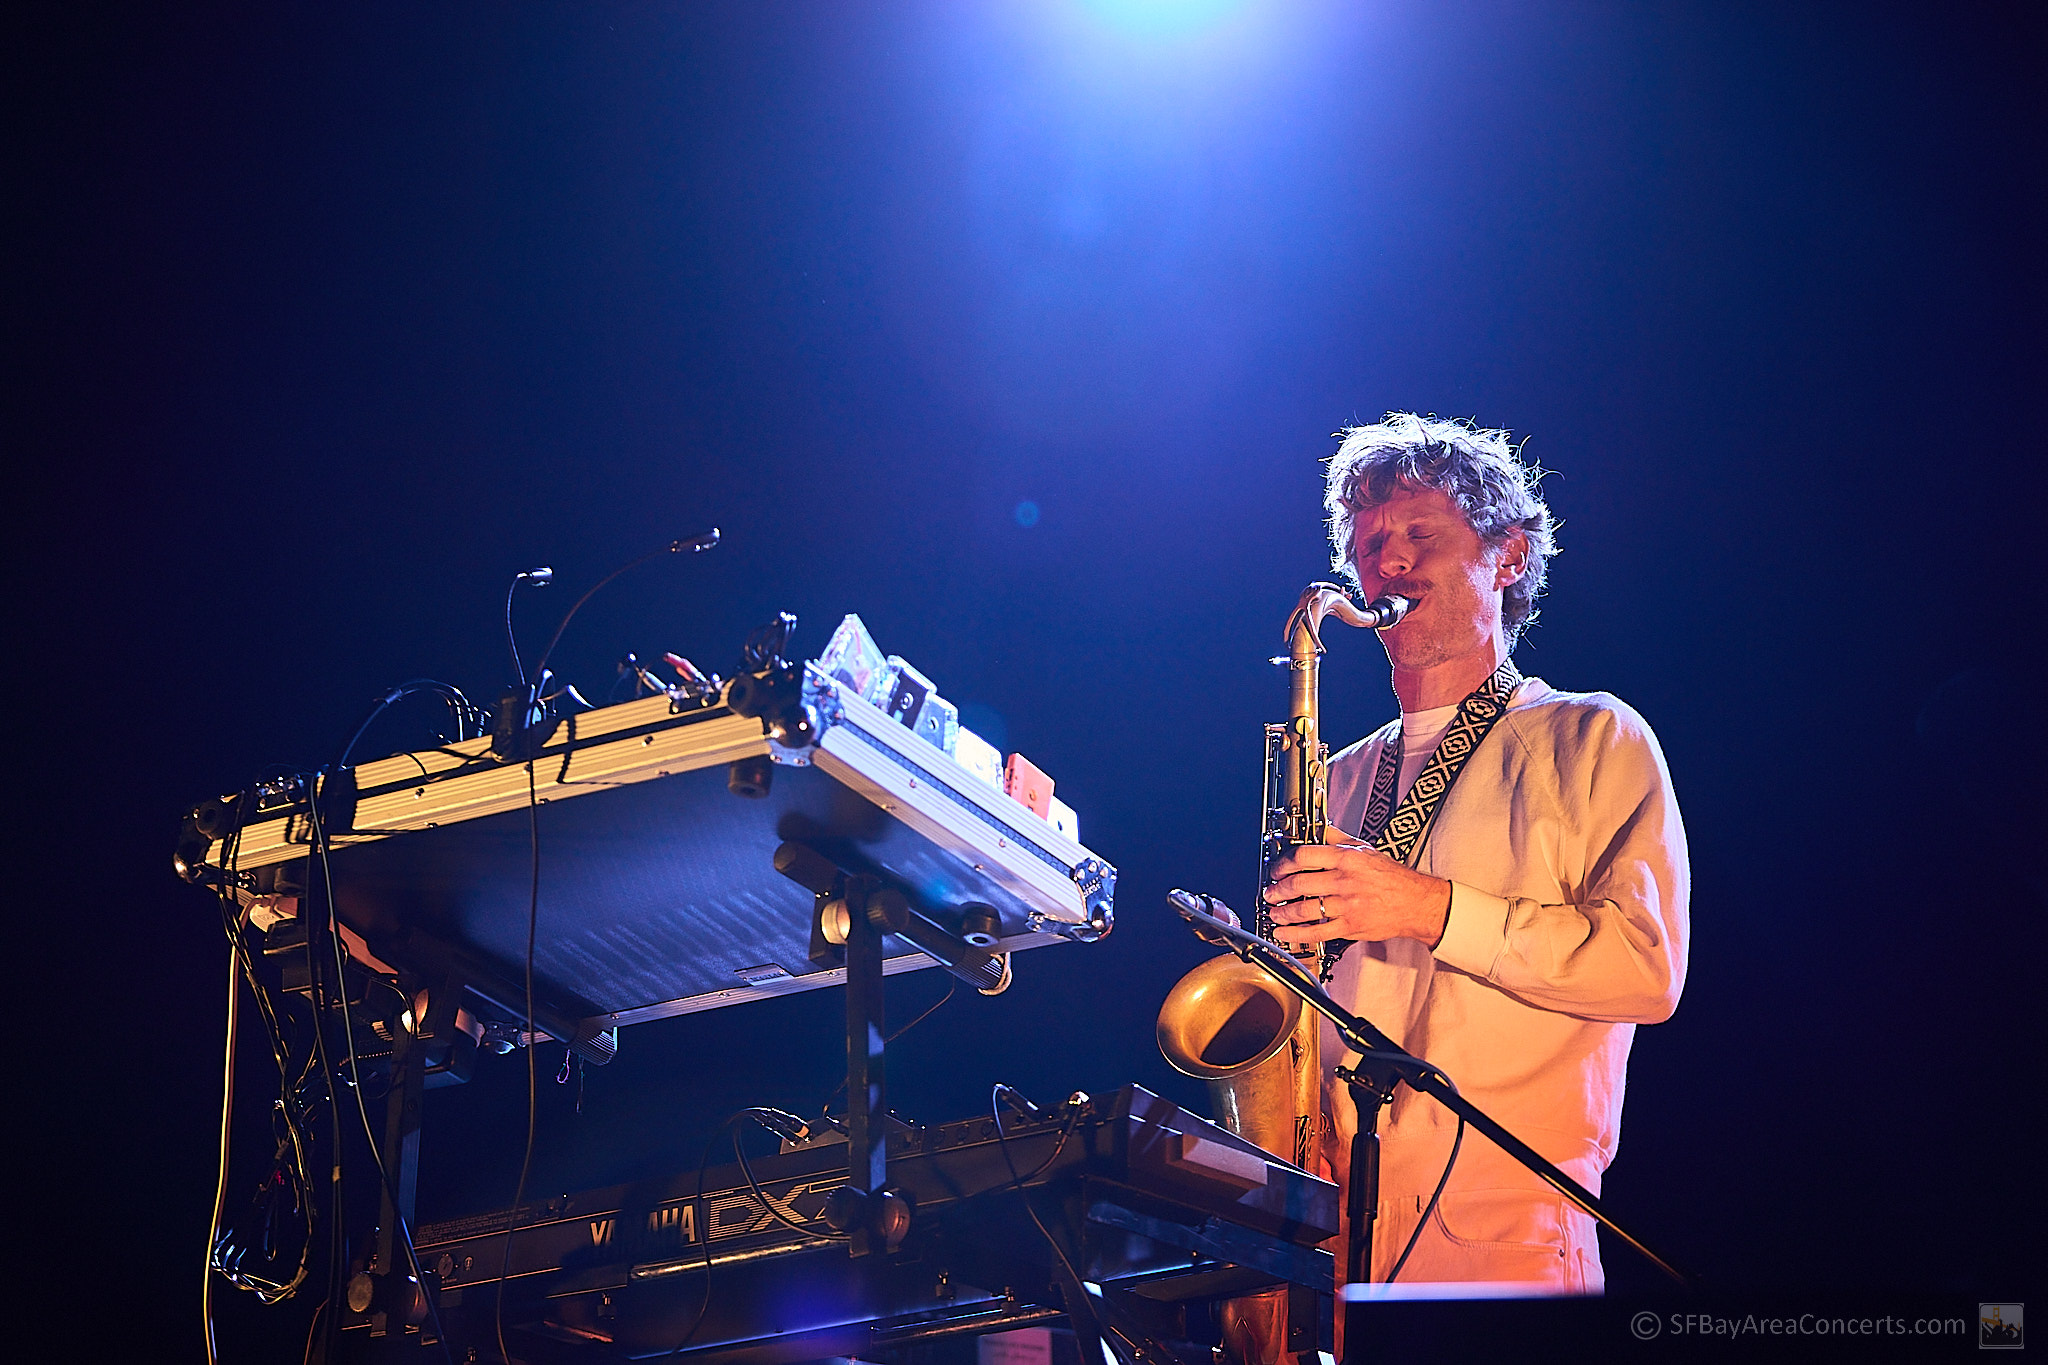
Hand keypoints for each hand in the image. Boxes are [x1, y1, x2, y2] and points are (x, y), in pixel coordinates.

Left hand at [1262, 829, 1452, 949]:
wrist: (1417, 903)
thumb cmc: (1393, 877)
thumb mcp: (1366, 849)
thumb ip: (1339, 838)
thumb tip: (1320, 826)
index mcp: (1347, 859)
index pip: (1304, 856)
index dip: (1283, 863)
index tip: (1276, 868)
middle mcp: (1344, 881)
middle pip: (1299, 883)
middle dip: (1277, 889)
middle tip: (1269, 892)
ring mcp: (1346, 905)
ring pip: (1304, 910)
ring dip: (1282, 912)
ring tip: (1274, 912)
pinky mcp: (1349, 927)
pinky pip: (1316, 932)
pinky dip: (1295, 934)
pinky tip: (1284, 933)